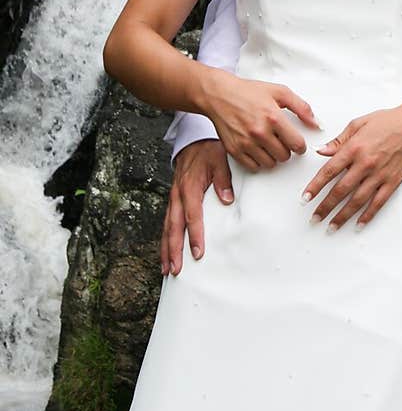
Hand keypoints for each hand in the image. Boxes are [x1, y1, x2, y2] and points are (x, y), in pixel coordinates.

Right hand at [161, 139, 231, 275]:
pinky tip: (166, 254)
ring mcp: (173, 199)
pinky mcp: (173, 201)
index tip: (198, 253)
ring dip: (166, 249)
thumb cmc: (208, 151)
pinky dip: (165, 240)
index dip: (194, 235)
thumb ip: (223, 179)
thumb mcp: (219, 160)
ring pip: (167, 228)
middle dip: (174, 250)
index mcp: (189, 187)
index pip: (192, 216)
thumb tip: (227, 199)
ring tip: (167, 269)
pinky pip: (167, 223)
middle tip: (176, 270)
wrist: (193, 141)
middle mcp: (177, 196)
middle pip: (173, 227)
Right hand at [202, 67, 319, 169]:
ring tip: (269, 143)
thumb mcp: (279, 92)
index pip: (297, 144)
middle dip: (286, 149)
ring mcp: (246, 143)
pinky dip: (258, 161)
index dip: (300, 146)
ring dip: (273, 156)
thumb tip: (316, 123)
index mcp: (273, 117)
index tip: (297, 143)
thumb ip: (302, 107)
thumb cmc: (248, 92)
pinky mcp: (234, 150)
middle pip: (284, 156)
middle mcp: (260, 132)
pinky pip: (254, 167)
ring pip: (270, 163)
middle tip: (281, 140)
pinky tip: (258, 149)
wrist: (219, 95)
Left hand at [304, 101, 401, 229]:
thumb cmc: (387, 121)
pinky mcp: (392, 182)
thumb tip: (321, 151)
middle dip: (325, 207)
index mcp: (354, 148)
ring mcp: (379, 175)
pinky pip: (378, 202)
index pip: (329, 171)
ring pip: (357, 200)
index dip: (315, 186)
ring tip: (331, 227)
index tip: (305, 198)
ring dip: (342, 216)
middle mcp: (365, 164)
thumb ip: (338, 141)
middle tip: (314, 218)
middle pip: (340, 190)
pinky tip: (358, 225)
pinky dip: (367, 215)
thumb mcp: (358, 124)